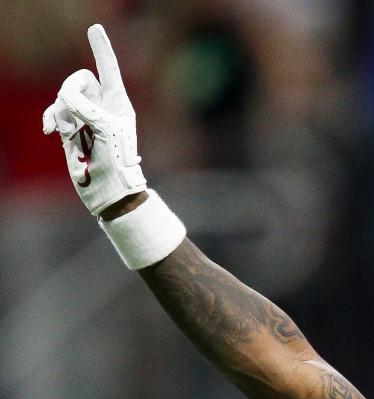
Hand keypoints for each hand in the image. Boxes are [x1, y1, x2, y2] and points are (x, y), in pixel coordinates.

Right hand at [42, 24, 146, 215]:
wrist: (110, 193)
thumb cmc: (117, 164)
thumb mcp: (105, 129)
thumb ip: (84, 107)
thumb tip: (65, 99)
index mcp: (118, 103)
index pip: (109, 70)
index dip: (101, 49)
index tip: (94, 27)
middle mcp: (102, 108)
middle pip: (79, 81)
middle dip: (71, 95)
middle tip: (74, 117)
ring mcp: (86, 119)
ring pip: (64, 98)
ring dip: (62, 113)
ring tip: (68, 135)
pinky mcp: (72, 131)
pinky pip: (56, 114)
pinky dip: (53, 118)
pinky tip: (50, 130)